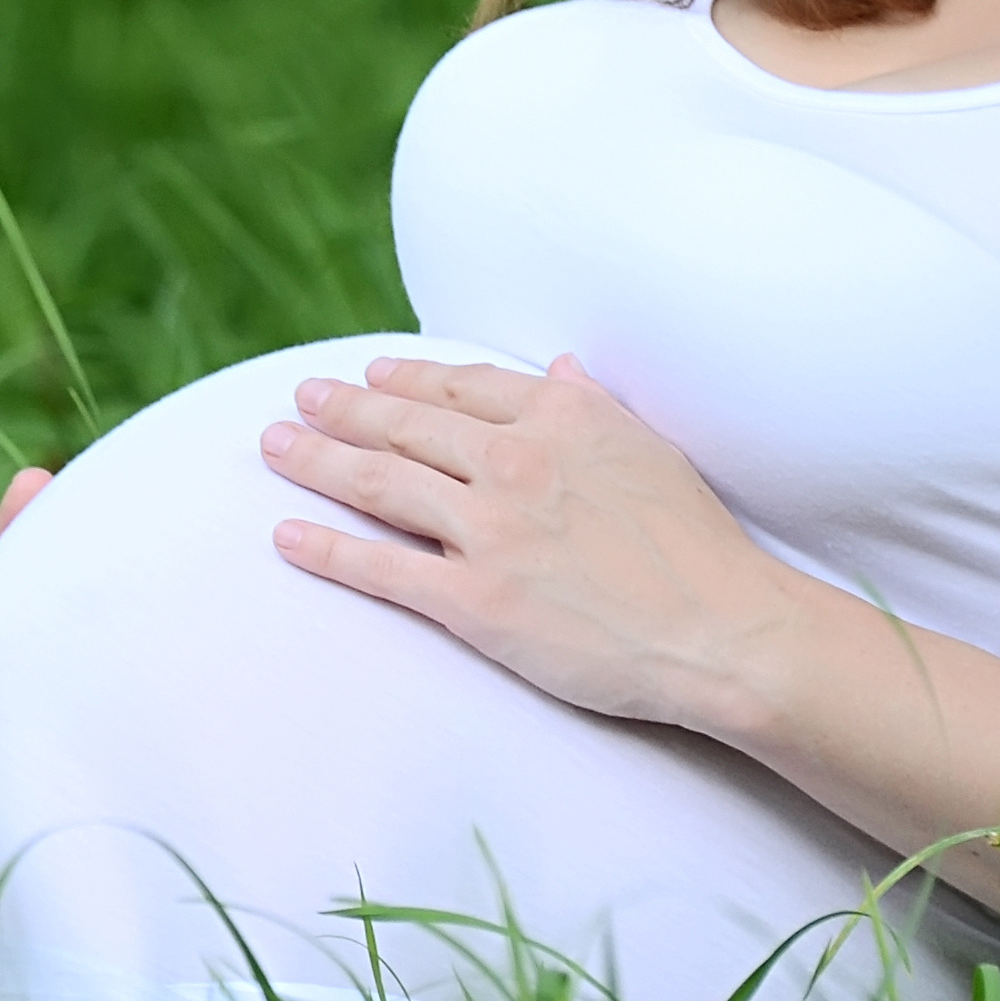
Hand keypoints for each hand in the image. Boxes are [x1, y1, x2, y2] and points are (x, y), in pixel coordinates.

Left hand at [258, 355, 801, 735]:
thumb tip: (560, 370)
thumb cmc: (698, 546)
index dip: (408, 382)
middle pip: (405, 426)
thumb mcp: (651, 451)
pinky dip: (326, 548)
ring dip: (316, 460)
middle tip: (302, 398)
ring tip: (276, 446)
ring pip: (380, 482)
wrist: (723, 629)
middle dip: (343, 409)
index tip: (373, 376)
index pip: (461, 388)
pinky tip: (286, 534)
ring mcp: (489, 530)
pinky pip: (381, 567)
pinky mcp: (474, 600)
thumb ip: (594, 408)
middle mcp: (515, 461)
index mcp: (561, 417)